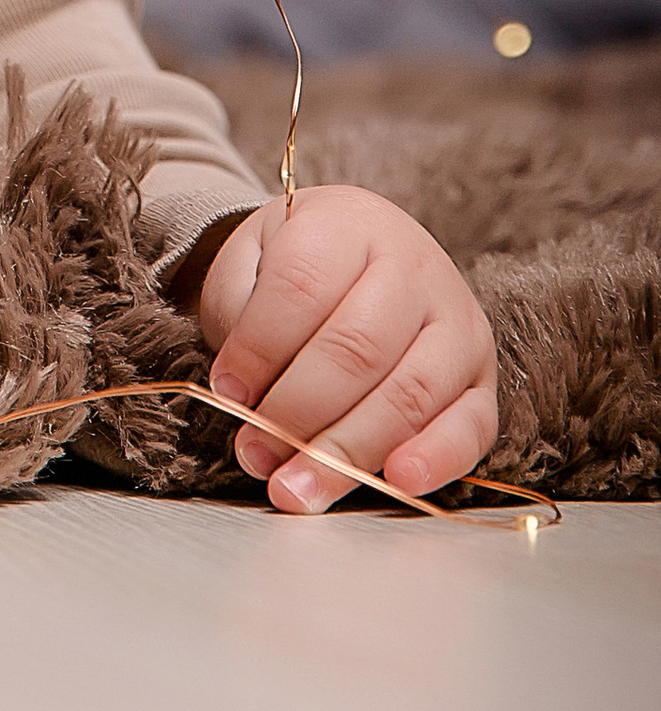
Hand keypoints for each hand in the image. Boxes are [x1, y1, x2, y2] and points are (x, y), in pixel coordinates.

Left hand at [198, 185, 497, 512]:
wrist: (359, 252)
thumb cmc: (299, 267)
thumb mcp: (253, 261)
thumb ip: (240, 312)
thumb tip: (241, 393)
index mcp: (348, 223)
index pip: (303, 285)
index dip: (260, 346)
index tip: (227, 389)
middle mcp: (414, 267)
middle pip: (355, 348)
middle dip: (297, 413)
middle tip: (255, 453)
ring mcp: (457, 322)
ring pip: (408, 393)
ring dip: (348, 451)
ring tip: (297, 487)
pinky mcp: (482, 377)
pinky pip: (470, 425)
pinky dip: (435, 460)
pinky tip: (395, 481)